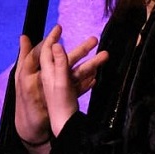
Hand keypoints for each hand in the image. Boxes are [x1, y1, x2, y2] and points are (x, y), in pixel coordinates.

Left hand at [18, 25, 107, 143]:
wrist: (65, 127)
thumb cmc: (61, 104)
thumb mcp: (60, 81)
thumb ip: (59, 63)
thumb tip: (57, 44)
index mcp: (49, 73)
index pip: (48, 51)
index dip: (52, 38)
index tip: (59, 27)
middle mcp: (54, 78)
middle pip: (67, 59)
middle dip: (81, 49)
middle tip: (95, 39)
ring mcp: (62, 87)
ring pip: (77, 70)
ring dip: (91, 63)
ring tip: (106, 55)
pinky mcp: (69, 95)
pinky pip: (80, 83)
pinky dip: (88, 78)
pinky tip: (97, 77)